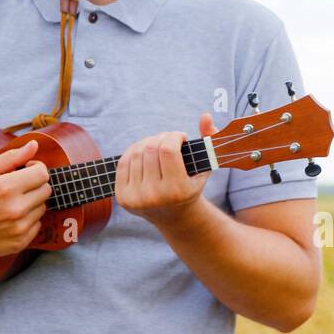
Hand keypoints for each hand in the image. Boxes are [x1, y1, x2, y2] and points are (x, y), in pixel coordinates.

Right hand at [0, 139, 51, 258]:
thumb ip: (11, 157)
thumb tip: (34, 145)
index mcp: (6, 188)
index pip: (42, 173)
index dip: (35, 167)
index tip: (25, 169)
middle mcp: (16, 210)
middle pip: (46, 190)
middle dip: (34, 184)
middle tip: (16, 186)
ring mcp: (18, 229)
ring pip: (42, 207)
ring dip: (31, 202)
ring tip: (10, 202)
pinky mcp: (19, 243)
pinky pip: (37, 225)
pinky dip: (27, 219)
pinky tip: (10, 217)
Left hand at [116, 112, 218, 227]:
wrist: (174, 217)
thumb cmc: (191, 185)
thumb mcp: (206, 166)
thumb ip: (210, 139)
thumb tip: (205, 116)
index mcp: (177, 191)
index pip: (168, 150)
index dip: (174, 136)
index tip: (181, 137)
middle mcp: (155, 196)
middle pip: (151, 149)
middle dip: (162, 137)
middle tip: (169, 139)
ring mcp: (136, 198)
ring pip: (136, 153)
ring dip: (148, 142)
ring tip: (158, 146)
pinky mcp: (123, 197)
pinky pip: (123, 162)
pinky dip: (134, 151)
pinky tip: (145, 152)